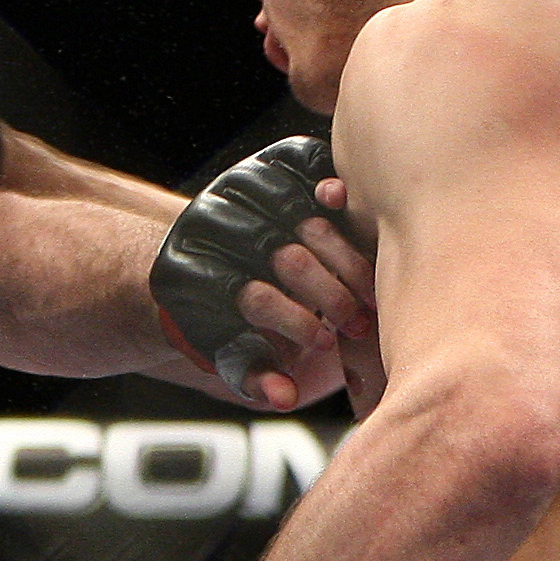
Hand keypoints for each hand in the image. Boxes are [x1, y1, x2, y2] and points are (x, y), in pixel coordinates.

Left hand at [150, 137, 375, 408]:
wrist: (221, 264)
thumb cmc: (229, 322)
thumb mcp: (233, 354)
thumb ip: (257, 377)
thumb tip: (283, 397)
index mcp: (189, 274)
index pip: (253, 296)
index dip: (296, 323)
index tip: (326, 343)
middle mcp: (208, 223)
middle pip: (285, 256)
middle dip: (331, 296)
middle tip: (358, 323)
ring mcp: (239, 188)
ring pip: (308, 219)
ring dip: (348, 259)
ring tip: (370, 293)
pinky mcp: (267, 163)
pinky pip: (314, 173)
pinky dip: (341, 198)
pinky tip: (366, 233)